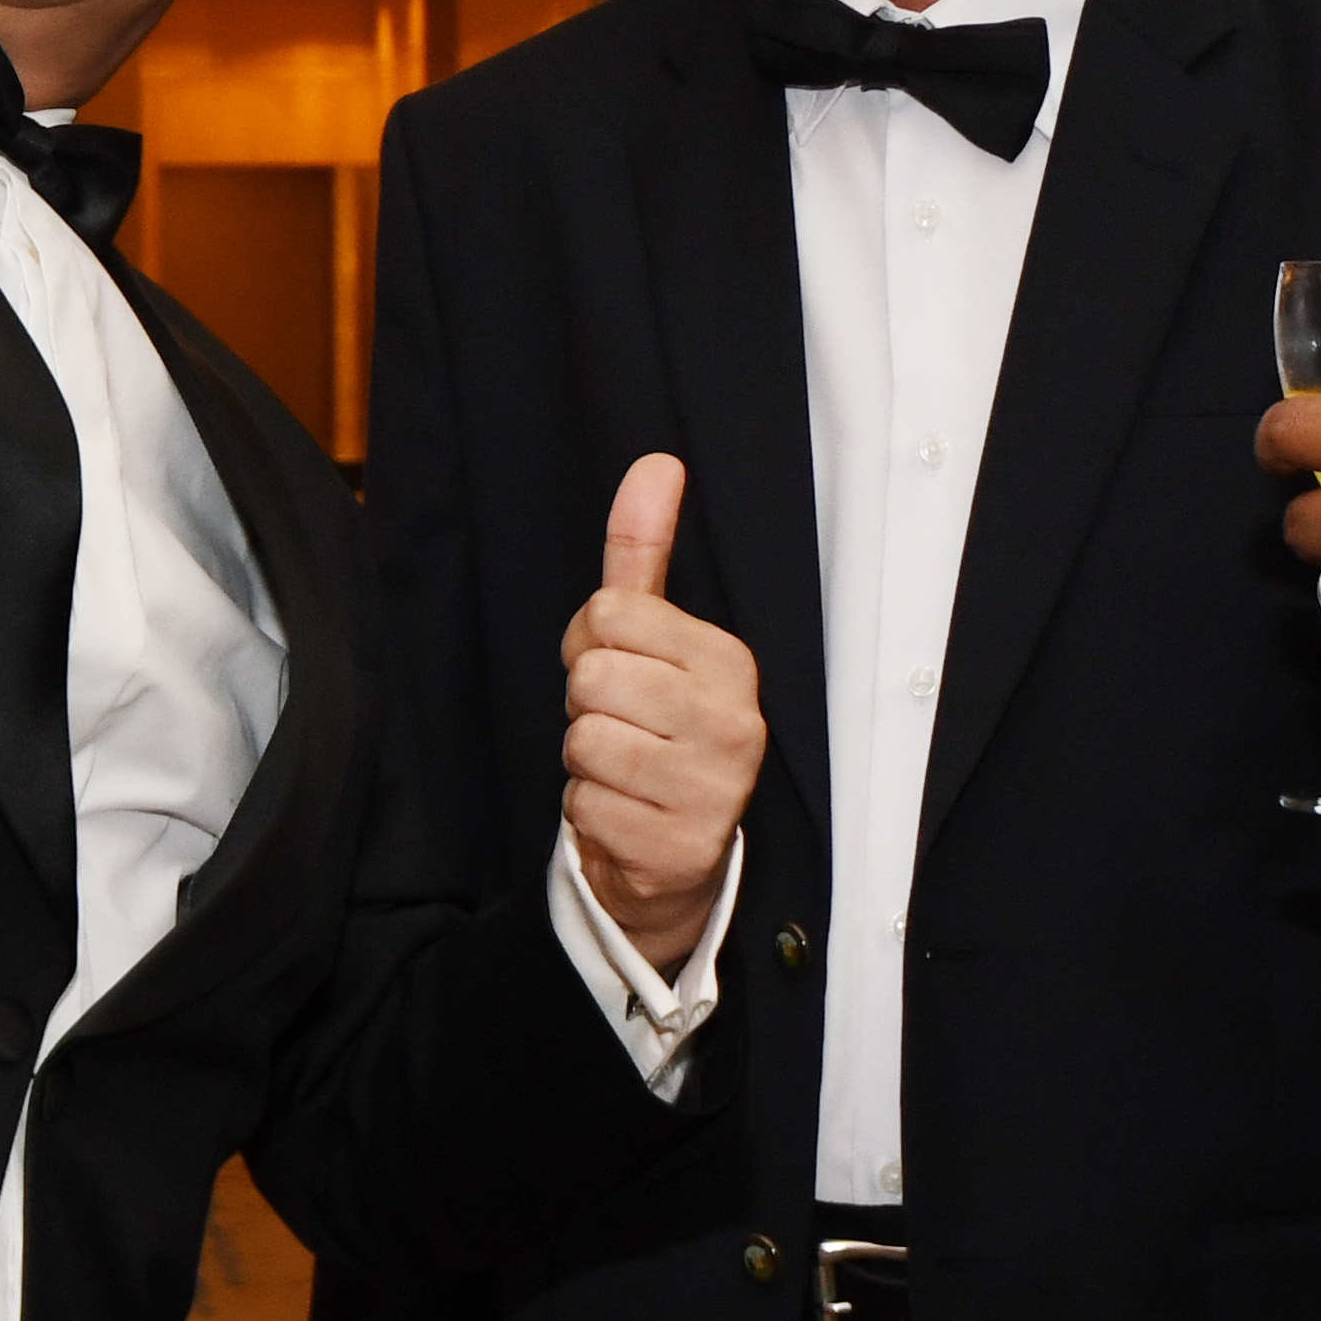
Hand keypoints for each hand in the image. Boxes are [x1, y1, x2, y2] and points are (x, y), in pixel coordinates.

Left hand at [559, 456, 758, 974]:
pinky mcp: (683, 848)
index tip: (621, 674)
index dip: (591, 644)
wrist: (674, 858)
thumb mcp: (650, 638)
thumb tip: (657, 462)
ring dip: (584, 762)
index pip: (611, 614)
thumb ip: (643, 552)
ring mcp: (716, 791)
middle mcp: (736, 723)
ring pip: (585, 741)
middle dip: (585, 705)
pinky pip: (584, 806)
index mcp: (731, 661)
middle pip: (593, 677)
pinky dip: (587, 812)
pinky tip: (624, 814)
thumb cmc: (653, 729)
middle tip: (619, 727)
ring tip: (623, 772)